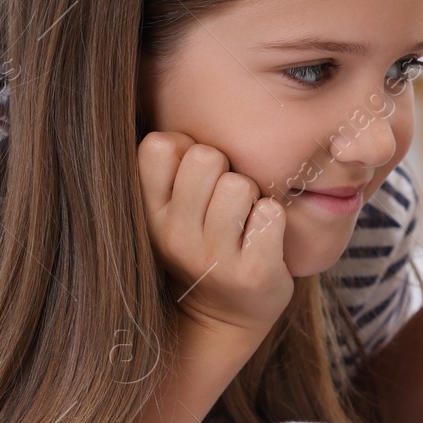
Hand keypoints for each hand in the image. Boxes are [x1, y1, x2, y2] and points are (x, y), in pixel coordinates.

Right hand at [137, 132, 294, 349]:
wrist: (222, 318)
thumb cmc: (201, 244)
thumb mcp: (169, 210)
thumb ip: (171, 166)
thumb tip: (186, 104)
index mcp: (148, 213)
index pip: (160, 144)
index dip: (186, 148)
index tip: (195, 178)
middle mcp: (172, 236)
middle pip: (206, 156)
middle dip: (225, 169)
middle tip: (225, 202)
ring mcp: (211, 257)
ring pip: (240, 184)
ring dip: (252, 197)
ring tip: (243, 223)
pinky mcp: (251, 274)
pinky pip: (271, 214)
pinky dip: (274, 221)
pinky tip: (262, 240)